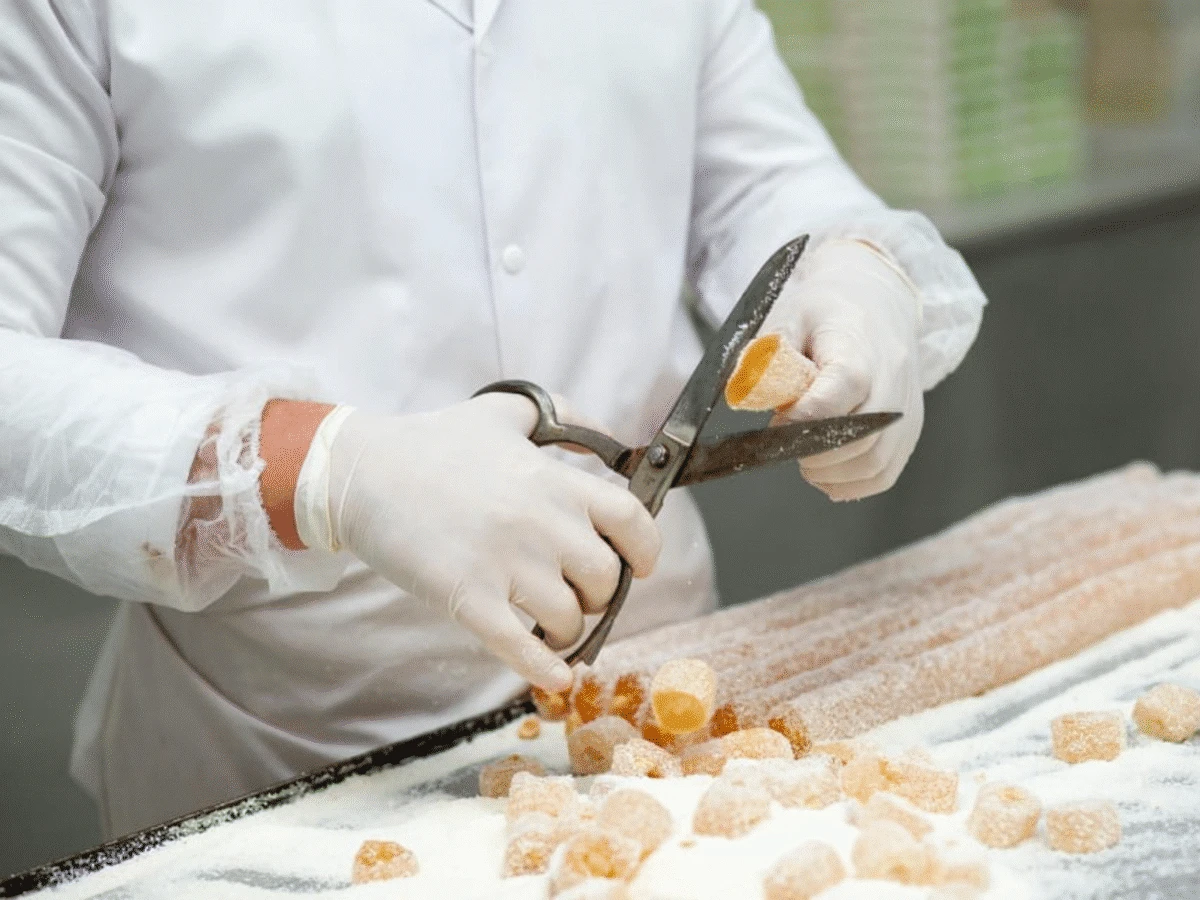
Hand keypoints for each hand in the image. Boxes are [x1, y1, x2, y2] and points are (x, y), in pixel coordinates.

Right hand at [296, 394, 660, 691]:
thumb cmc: (433, 442)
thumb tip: (612, 437)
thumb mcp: (505, 411)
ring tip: (549, 623)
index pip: (631, 521)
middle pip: (605, 580)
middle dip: (598, 594)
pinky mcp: (469, 597)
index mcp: (553, 480)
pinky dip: (545, 669)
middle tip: (575, 593)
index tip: (640, 564)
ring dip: (566, 629)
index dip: (645, 550)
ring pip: (569, 618)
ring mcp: (505, 562)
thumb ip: (566, 417)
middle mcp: (540, 522)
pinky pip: (522, 647)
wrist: (362, 473)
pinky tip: (556, 679)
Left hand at [768, 239, 923, 500]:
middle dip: (813, 455)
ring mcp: (906, 409)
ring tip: (805, 460)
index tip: (774, 427)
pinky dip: (853, 483)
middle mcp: (891, 382)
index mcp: (858, 351)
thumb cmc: (827, 311)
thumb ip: (767, 360)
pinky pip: (885, 472)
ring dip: (832, 474)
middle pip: (858, 441)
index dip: (799, 424)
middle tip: (786, 447)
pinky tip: (827, 473)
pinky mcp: (909, 427)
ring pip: (874, 465)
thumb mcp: (788, 319)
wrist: (878, 300)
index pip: (833, 400)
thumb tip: (744, 395)